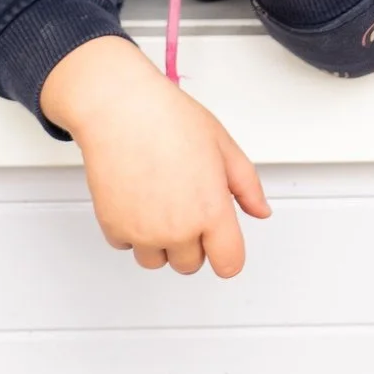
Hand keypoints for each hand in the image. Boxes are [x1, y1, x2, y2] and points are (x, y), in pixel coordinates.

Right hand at [42, 37, 270, 275]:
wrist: (121, 109)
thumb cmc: (168, 119)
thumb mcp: (223, 145)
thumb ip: (247, 186)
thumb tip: (259, 210)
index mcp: (212, 212)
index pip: (229, 265)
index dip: (227, 254)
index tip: (221, 243)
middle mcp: (178, 229)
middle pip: (191, 264)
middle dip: (192, 241)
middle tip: (185, 204)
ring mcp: (144, 232)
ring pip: (157, 260)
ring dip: (160, 242)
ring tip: (159, 202)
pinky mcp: (114, 228)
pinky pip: (127, 246)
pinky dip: (131, 230)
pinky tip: (137, 198)